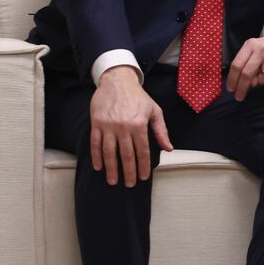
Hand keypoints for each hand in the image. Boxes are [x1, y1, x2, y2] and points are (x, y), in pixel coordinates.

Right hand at [90, 67, 171, 186]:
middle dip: (129, 172)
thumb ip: (161, 131)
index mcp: (139, 124)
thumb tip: (168, 148)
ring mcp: (108, 125)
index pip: (143, 151)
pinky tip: (98, 167)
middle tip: (129, 184)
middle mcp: (124, 127)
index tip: (144, 177)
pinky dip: (96, 156)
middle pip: (126, 155)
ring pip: (109, 152)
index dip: (144, 166)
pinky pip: (95, 143)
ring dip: (111, 168)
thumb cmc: (138, 96)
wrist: (117, 80)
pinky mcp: (96, 123)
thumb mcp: (155, 111)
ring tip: (113, 181)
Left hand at [227, 23, 263, 100]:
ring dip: (261, 81)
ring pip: (261, 80)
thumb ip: (247, 62)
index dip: (232, 79)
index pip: (237, 65)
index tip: (231, 88)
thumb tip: (245, 82)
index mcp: (251, 45)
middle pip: (247, 74)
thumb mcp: (256, 47)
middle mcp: (262, 50)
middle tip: (239, 96)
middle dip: (241, 88)